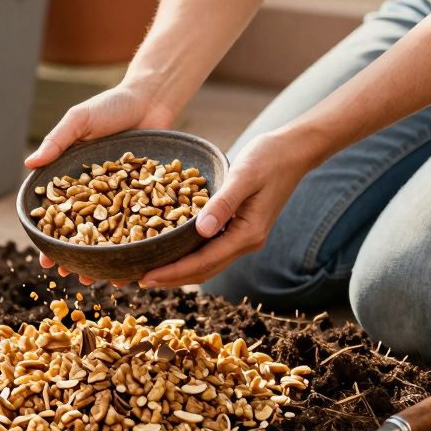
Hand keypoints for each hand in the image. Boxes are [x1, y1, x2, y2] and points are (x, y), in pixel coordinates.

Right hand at [28, 83, 177, 285]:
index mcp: (76, 180)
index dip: (51, 239)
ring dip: (108, 258)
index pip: (60, 215)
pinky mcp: (152, 196)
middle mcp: (99, 193)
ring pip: (115, 234)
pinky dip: (140, 242)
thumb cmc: (111, 106)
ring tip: (104, 279)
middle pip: (86, 232)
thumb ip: (57, 141)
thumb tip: (28, 164)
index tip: (45, 260)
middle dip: (78, 257)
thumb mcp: (80, 120)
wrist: (152, 98)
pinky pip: (145, 224)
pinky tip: (139, 262)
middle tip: (72, 277)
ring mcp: (125, 197)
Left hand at [139, 129, 313, 287]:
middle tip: (138, 280)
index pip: (204, 262)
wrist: (293, 150)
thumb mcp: (243, 176)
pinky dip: (189, 253)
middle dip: (171, 278)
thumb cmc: (269, 158)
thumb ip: (223, 203)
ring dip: (179, 270)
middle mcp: (246, 242)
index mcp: (247, 234)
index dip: (173, 272)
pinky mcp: (240, 227)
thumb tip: (201, 230)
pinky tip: (171, 249)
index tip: (146, 277)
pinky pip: (210, 248)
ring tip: (149, 271)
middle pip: (203, 270)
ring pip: (207, 263)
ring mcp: (244, 236)